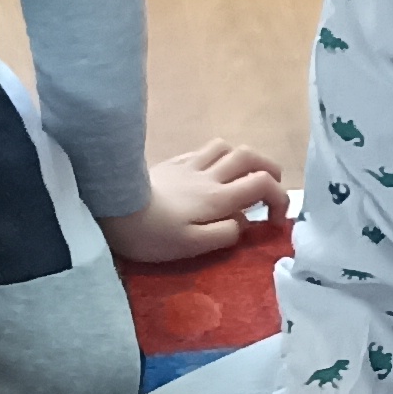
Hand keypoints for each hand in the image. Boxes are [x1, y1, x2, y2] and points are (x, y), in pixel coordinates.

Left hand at [105, 140, 294, 261]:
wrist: (112, 208)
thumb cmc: (152, 234)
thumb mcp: (191, 246)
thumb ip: (224, 234)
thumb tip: (243, 224)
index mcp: (217, 198)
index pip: (262, 184)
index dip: (280, 199)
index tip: (274, 221)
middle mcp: (208, 176)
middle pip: (250, 156)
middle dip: (269, 169)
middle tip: (271, 191)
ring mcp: (189, 165)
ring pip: (226, 147)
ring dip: (243, 158)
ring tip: (243, 177)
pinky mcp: (171, 163)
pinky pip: (203, 150)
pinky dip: (218, 156)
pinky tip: (211, 171)